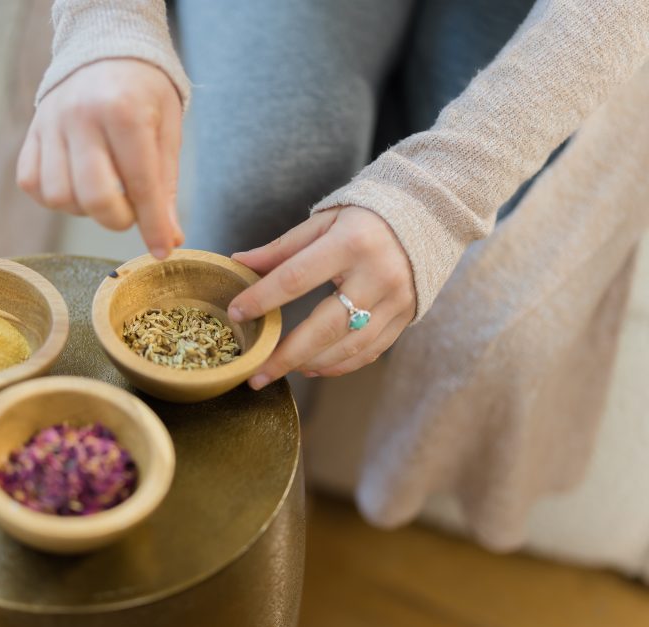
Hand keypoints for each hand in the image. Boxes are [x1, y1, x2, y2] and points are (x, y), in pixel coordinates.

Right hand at [16, 58, 183, 258]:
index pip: (141, 184)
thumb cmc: (142, 91)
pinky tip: (76, 186)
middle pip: (94, 197)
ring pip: (59, 196)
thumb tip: (169, 238)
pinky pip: (32, 183)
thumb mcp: (167, 129)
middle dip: (119, 219)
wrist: (104, 48)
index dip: (153, 225)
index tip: (161, 250)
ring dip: (85, 209)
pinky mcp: (31, 133)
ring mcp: (51, 124)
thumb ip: (166, 185)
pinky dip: (55, 197)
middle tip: (131, 210)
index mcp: (124, 111)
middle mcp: (82, 117)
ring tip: (103, 192)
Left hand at [228, 206, 416, 386]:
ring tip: (280, 370)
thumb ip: (281, 249)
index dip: (263, 299)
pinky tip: (312, 367)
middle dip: (286, 355)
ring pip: (349, 347)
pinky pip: (370, 351)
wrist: (427, 216)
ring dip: (311, 364)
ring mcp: (396, 300)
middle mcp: (377, 275)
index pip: (296, 278)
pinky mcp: (406, 316)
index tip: (235, 314)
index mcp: (350, 244)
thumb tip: (239, 264)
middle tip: (256, 374)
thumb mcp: (322, 222)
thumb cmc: (365, 217)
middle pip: (325, 327)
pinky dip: (339, 365)